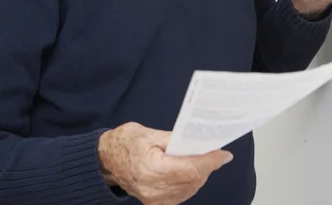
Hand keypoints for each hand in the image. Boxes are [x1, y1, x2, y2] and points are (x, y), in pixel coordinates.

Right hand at [97, 122, 232, 204]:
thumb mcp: (150, 133)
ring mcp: (154, 200)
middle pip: (193, 180)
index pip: (191, 168)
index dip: (210, 161)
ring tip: (203, 158)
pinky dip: (190, 183)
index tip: (224, 154)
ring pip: (190, 189)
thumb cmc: (126, 142)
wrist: (106, 160)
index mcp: (152, 168)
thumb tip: (198, 141)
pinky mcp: (155, 204)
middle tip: (214, 151)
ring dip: (200, 174)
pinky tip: (191, 170)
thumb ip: (176, 139)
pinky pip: (181, 195)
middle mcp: (154, 189)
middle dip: (207, 165)